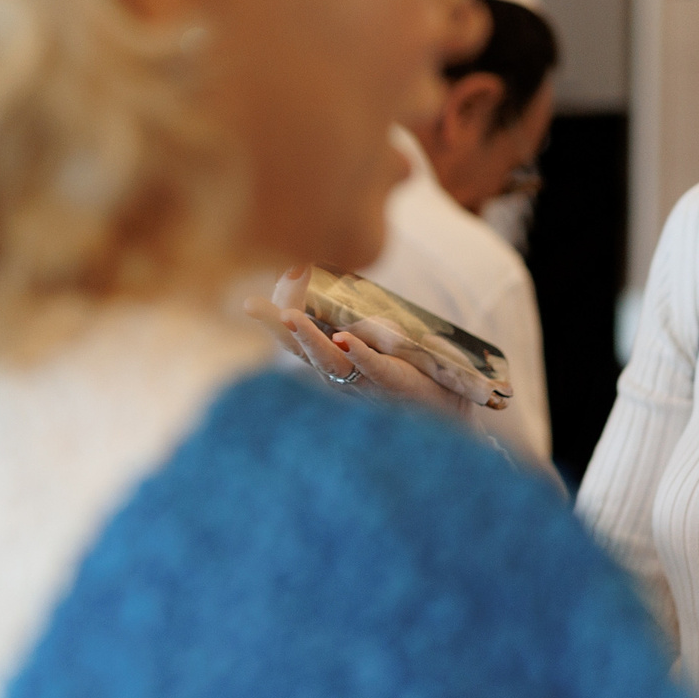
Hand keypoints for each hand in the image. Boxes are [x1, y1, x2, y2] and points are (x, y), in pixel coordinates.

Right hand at [244, 291, 476, 421]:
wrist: (450, 408)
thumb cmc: (412, 373)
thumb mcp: (381, 343)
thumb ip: (362, 324)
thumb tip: (343, 290)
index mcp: (335, 365)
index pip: (296, 342)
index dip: (272, 323)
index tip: (248, 301)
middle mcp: (341, 376)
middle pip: (301, 351)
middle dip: (274, 327)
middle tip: (251, 305)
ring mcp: (364, 381)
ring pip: (329, 360)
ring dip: (309, 337)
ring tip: (289, 316)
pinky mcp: (393, 382)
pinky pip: (373, 367)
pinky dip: (358, 352)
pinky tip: (346, 339)